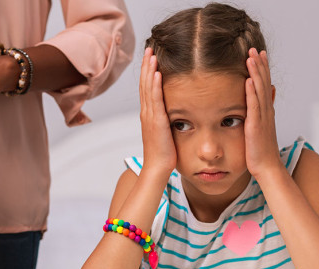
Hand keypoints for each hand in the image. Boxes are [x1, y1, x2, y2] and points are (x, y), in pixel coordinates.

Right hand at [139, 47, 176, 175]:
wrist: (157, 169)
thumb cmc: (164, 155)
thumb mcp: (166, 134)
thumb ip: (167, 122)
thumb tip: (174, 115)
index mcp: (149, 115)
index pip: (147, 89)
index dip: (148, 73)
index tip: (151, 58)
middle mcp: (146, 113)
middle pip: (145, 84)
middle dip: (147, 66)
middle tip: (149, 49)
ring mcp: (150, 117)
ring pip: (147, 89)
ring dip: (149, 70)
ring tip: (151, 54)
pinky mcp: (156, 122)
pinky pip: (155, 100)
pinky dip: (154, 85)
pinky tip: (156, 73)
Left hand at [244, 49, 281, 177]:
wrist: (266, 166)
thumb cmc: (260, 150)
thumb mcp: (261, 127)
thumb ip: (262, 111)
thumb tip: (268, 94)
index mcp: (265, 110)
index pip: (264, 84)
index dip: (262, 69)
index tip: (258, 54)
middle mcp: (265, 111)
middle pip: (264, 82)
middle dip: (259, 65)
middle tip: (255, 48)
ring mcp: (262, 117)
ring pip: (260, 90)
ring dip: (256, 72)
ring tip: (252, 57)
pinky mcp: (255, 125)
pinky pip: (254, 105)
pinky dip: (252, 92)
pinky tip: (249, 80)